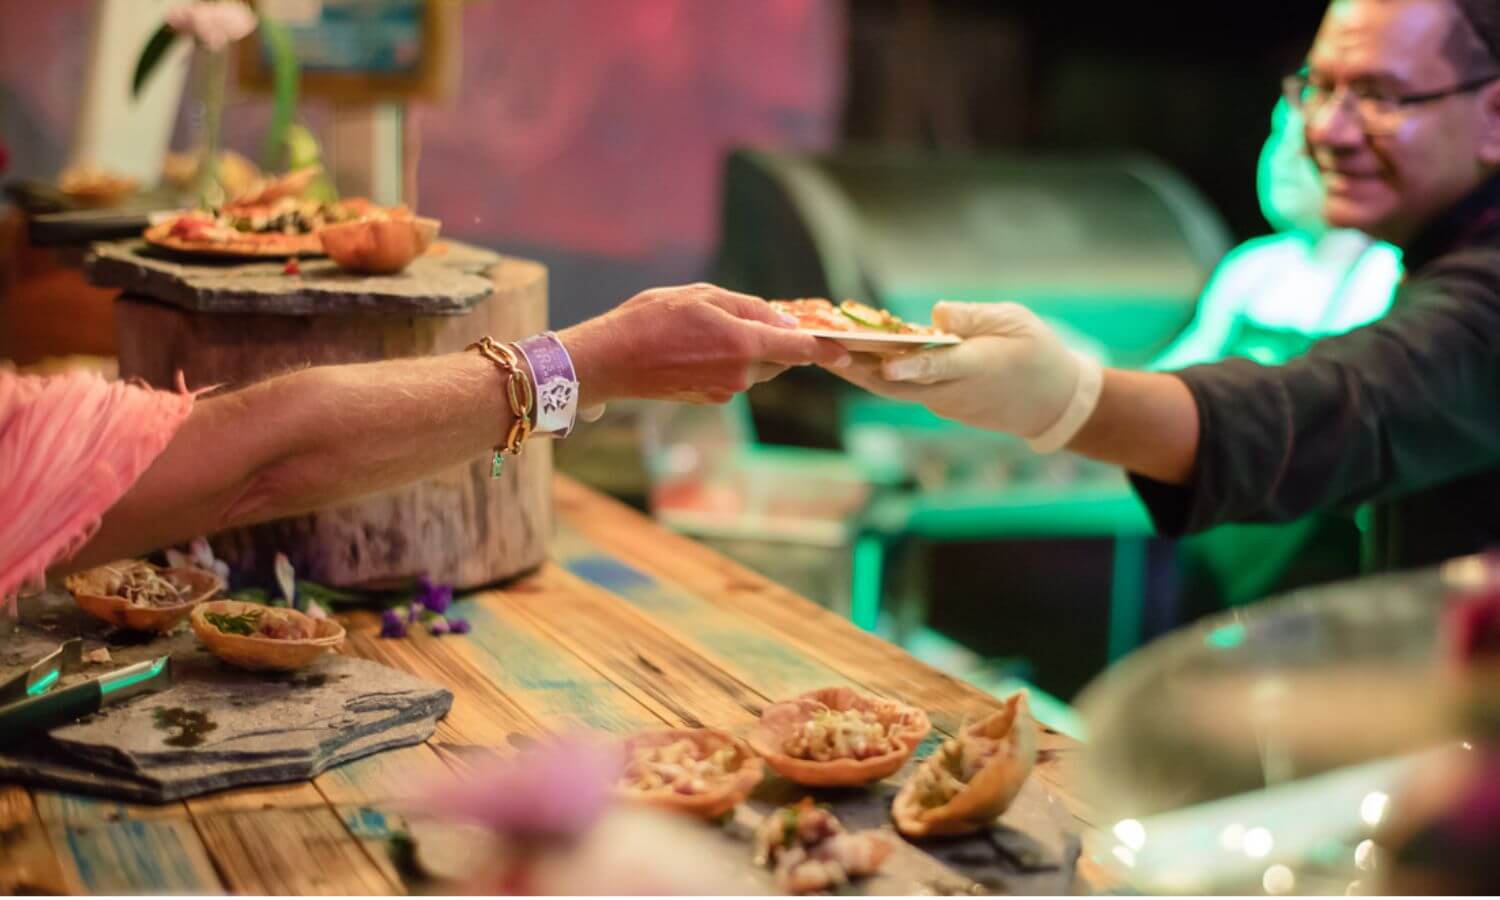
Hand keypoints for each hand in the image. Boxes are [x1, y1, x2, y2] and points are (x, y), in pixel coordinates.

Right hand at [561, 283, 849, 405]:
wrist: (610, 360)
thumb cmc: (650, 321)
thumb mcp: (702, 297)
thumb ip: (748, 307)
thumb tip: (782, 320)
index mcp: (743, 344)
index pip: (798, 348)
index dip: (826, 349)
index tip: (846, 350)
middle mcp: (740, 375)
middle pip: (778, 356)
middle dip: (774, 338)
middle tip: (754, 317)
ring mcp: (725, 391)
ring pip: (755, 367)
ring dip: (748, 348)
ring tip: (708, 329)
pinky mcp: (710, 399)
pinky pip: (734, 376)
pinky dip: (728, 360)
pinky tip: (697, 347)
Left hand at [827, 301, 1081, 438]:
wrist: (1052, 403)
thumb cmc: (1038, 353)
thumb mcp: (1017, 321)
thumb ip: (976, 317)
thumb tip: (937, 314)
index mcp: (979, 367)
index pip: (940, 366)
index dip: (912, 365)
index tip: (885, 363)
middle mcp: (955, 391)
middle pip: (899, 385)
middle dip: (858, 369)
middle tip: (821, 350)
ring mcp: (944, 403)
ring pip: (895, 390)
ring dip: (858, 373)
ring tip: (822, 350)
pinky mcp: (939, 404)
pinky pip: (904, 389)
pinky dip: (877, 374)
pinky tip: (851, 354)